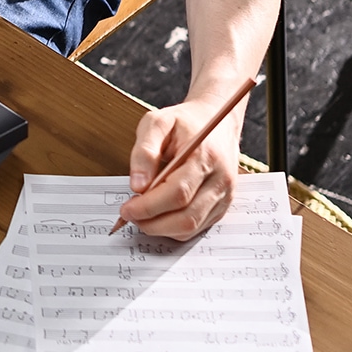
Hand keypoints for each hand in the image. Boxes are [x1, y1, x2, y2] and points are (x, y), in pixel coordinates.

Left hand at [117, 91, 243, 238]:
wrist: (217, 122)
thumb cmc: (185, 122)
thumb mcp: (157, 123)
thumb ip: (145, 152)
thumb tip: (137, 185)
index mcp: (205, 157)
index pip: (178, 193)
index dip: (149, 207)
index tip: (126, 209)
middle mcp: (220, 180)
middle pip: (187, 217)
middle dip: (153, 223)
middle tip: (131, 215)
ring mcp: (225, 195)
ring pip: (192, 227)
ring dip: (162, 229)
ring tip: (143, 215)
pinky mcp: (223, 206)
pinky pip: (198, 227)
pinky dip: (174, 228)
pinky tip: (160, 215)